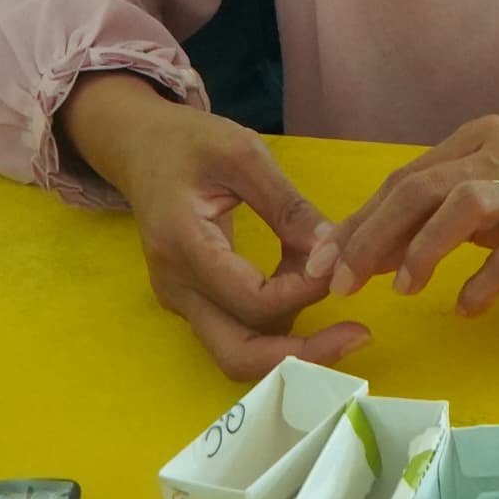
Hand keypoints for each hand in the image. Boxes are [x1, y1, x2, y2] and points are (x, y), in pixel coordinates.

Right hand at [59, 72, 361, 379]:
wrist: (141, 148)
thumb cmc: (189, 143)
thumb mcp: (243, 154)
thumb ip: (288, 206)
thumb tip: (332, 251)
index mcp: (183, 245)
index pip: (253, 301)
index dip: (303, 292)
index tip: (340, 265)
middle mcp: (177, 287)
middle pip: (239, 355)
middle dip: (301, 354)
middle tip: (357, 335)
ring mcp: (182, 300)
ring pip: (240, 351)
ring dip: (293, 337)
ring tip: (333, 290)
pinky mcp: (194, 301)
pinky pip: (239, 328)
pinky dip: (279, 320)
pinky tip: (309, 286)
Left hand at [309, 115, 498, 319]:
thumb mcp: (487, 196)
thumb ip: (429, 214)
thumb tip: (353, 251)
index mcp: (479, 138)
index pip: (403, 178)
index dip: (357, 221)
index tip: (321, 262)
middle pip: (420, 187)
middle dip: (371, 236)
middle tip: (341, 281)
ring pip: (464, 205)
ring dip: (423, 248)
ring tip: (402, 288)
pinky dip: (484, 282)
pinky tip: (465, 308)